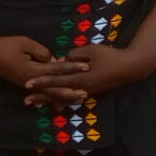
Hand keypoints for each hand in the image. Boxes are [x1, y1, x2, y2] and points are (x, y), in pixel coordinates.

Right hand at [0, 30, 81, 93]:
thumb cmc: (7, 45)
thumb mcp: (25, 43)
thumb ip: (41, 52)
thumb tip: (53, 60)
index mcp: (33, 70)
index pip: (57, 69)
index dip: (73, 68)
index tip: (86, 67)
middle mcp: (31, 81)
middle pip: (54, 88)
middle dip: (71, 91)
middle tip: (86, 94)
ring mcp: (28, 85)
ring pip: (48, 94)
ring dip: (63, 97)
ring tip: (76, 100)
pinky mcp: (25, 84)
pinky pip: (42, 94)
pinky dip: (51, 98)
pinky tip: (59, 104)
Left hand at [25, 42, 155, 104]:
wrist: (129, 68)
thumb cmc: (110, 56)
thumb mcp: (91, 51)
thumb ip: (74, 56)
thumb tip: (60, 61)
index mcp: (79, 78)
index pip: (56, 80)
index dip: (41, 82)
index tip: (27, 84)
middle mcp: (80, 88)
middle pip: (56, 93)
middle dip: (41, 96)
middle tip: (26, 101)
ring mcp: (86, 92)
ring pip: (63, 98)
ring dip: (49, 100)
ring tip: (36, 104)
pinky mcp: (90, 92)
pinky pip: (71, 98)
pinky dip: (61, 100)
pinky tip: (54, 104)